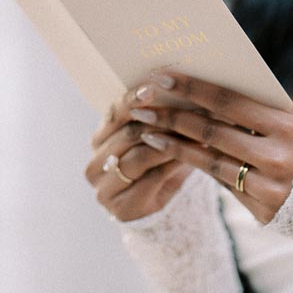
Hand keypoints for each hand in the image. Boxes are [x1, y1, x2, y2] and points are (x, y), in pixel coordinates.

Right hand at [84, 85, 190, 221]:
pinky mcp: (119, 208)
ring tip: (198, 125)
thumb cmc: (159, 164)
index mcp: (99, 140)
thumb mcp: (153, 140)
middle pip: (128, 134)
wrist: (159, 209)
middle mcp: (94, 164)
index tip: (154, 86)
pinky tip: (196, 150)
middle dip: (161, 118)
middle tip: (190, 104)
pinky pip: (153, 177)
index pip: (114, 113)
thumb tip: (176, 83)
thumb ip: (156, 117)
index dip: (133, 98)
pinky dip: (176, 161)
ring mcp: (103, 189)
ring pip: (140, 155)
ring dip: (172, 139)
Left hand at [129, 72, 292, 223]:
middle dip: (172, 115)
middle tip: (141, 103)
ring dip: (173, 144)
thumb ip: (258, 118)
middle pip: (211, 132)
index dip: (193, 89)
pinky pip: (222, 184)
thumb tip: (206, 100)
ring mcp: (269, 189)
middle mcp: (278, 159)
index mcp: (289, 128)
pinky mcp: (263, 212)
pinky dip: (197, 167)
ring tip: (147, 130)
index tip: (162, 77)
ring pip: (209, 162)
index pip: (230, 102)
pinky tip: (173, 155)